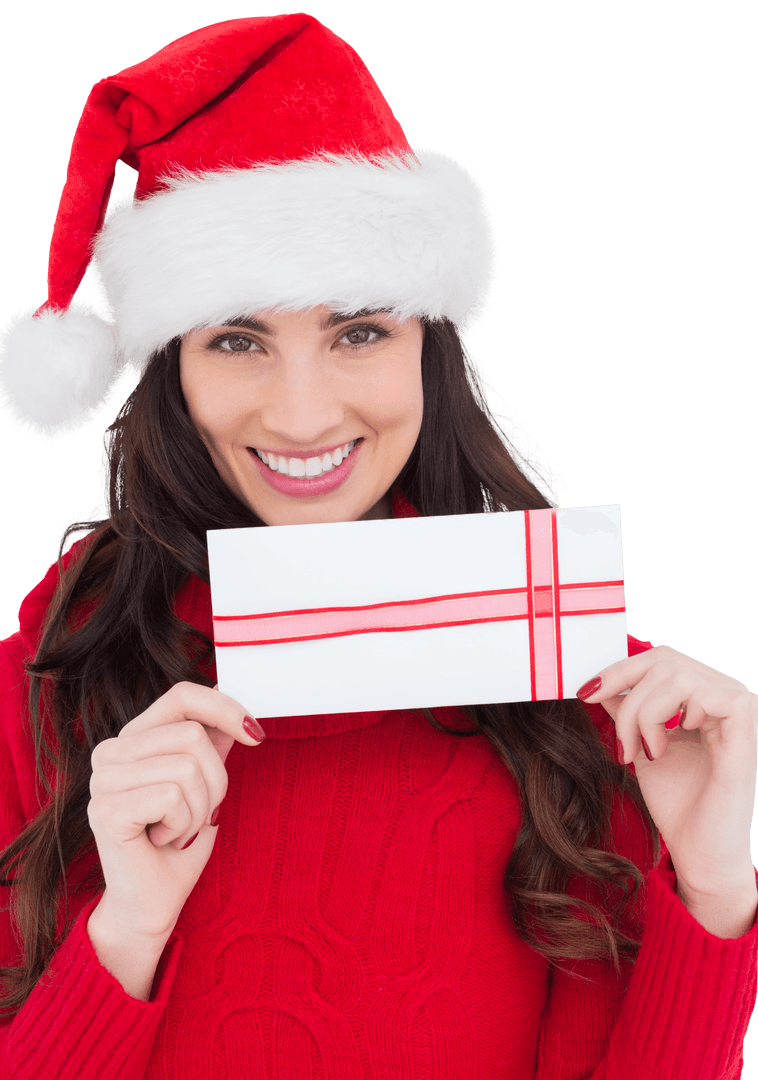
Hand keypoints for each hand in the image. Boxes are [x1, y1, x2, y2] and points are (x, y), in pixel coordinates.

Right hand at [87, 681, 264, 942]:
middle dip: (216, 781)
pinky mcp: (106, 810)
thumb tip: (234, 708)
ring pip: (187, 766)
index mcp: (133, 738)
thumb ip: (212, 745)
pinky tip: (163, 841)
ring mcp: (103, 780)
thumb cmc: (178, 844)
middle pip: (193, 734)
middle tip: (199, 815)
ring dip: (200, 808)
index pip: (182, 695)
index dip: (224, 707)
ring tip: (178, 830)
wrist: (152, 902)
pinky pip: (172, 797)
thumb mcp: (205, 785)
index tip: (256, 735)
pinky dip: (183, 825)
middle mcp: (110, 751)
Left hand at [577, 645, 757, 897]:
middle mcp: (726, 695)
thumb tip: (601, 682)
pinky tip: (665, 749)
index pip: (661, 659)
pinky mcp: (746, 727)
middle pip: (666, 659)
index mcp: (704, 696)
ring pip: (678, 675)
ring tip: (643, 752)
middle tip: (618, 740)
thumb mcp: (641, 745)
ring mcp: (741, 709)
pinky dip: (671, 717)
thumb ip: (628, 711)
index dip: (619, 669)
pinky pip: (706, 695)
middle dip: (626, 693)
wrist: (700, 854)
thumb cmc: (678, 804)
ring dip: (643, 713)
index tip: (585, 692)